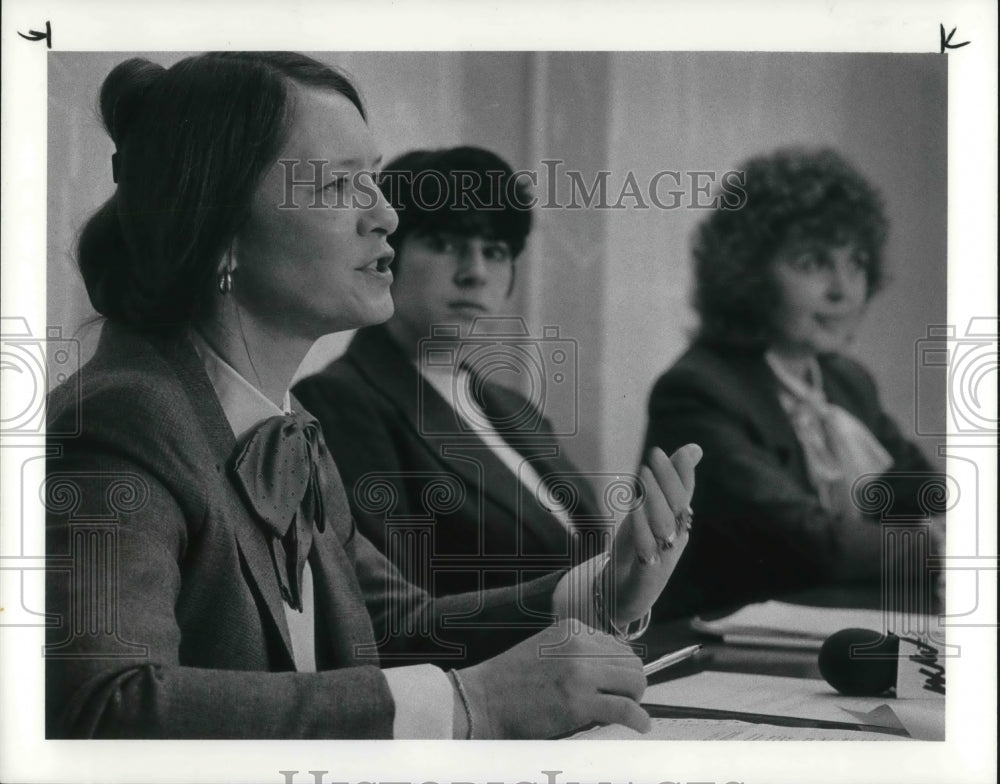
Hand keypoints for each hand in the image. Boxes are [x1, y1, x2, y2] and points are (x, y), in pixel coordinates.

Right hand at [456, 620, 648, 738]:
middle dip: (632, 683)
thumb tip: (613, 671)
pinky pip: (626, 709)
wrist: (484, 701)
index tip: (615, 683)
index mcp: (571, 629)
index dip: (620, 668)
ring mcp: (580, 673)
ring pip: (635, 682)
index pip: (617, 645)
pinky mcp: (579, 702)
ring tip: (624, 711)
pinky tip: (640, 725)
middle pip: (631, 662)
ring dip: (635, 699)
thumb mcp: (546, 649)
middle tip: (622, 700)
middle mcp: (579, 645)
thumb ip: (577, 652)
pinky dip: (639, 719)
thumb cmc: (511, 681)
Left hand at [609, 444, 701, 623]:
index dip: (680, 472)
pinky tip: (634, 509)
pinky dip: (643, 528)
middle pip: (678, 506)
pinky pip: (648, 549)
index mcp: (679, 524)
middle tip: (654, 454)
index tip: (668, 450)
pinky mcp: (648, 575)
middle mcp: (676, 539)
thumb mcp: (649, 513)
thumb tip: (693, 447)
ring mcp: (664, 558)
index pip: (685, 494)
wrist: (621, 596)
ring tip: (643, 473)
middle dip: (668, 478)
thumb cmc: (639, 550)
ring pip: (665, 525)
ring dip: (655, 498)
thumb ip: (666, 484)